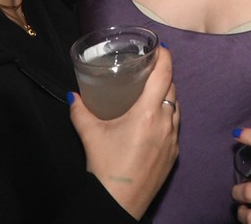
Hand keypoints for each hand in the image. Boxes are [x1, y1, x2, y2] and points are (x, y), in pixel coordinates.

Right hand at [68, 46, 178, 219]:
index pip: (164, 74)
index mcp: (148, 112)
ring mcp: (173, 139)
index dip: (164, 56)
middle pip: (172, 88)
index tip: (159, 47)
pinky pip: (176, 125)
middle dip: (164, 74)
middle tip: (150, 67)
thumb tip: (73, 95)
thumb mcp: (89, 134)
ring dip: (168, 95)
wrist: (118, 203)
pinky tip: (156, 118)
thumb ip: (80, 110)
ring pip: (176, 106)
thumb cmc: (106, 167)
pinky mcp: (174, 154)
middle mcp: (166, 122)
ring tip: (153, 90)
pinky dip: (169, 115)